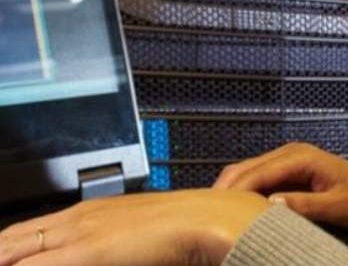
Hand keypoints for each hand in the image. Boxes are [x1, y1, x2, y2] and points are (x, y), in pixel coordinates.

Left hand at [0, 189, 269, 265]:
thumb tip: (107, 250)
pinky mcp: (86, 251)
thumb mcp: (134, 230)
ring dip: (6, 256)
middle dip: (2, 251)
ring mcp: (78, 232)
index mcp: (85, 211)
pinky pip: (36, 265)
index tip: (4, 253)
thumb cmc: (180, 225)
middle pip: (11, 238)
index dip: (6, 247)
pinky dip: (25, 265)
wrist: (203, 218)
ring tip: (3, 259)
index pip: (23, 232)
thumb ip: (111, 241)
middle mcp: (76, 218)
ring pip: (14, 248)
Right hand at [213, 143, 347, 231]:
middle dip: (226, 188)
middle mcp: (293, 153)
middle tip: (204, 213)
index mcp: (302, 157)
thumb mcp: (337, 207)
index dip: (235, 190)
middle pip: (248, 168)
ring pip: (251, 172)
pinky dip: (246, 191)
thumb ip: (305, 206)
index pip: (258, 172)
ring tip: (214, 213)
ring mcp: (292, 160)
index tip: (214, 208)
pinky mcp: (292, 171)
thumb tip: (271, 205)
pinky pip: (262, 178)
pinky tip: (237, 209)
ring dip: (234, 190)